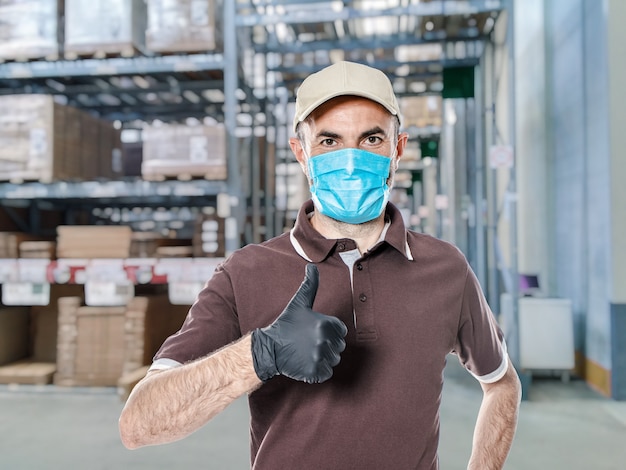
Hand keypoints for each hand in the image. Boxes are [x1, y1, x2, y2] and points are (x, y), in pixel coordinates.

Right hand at [251, 264, 347, 382]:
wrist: (269, 348)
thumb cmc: (286, 324)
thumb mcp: (299, 303)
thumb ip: (310, 285)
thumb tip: (312, 266)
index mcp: (325, 324)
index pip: (341, 330)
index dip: (330, 331)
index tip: (315, 331)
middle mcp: (324, 341)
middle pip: (338, 346)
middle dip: (327, 344)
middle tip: (309, 342)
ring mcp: (319, 358)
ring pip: (334, 359)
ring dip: (323, 358)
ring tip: (307, 352)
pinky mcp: (314, 372)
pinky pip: (327, 372)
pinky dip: (319, 370)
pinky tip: (306, 362)